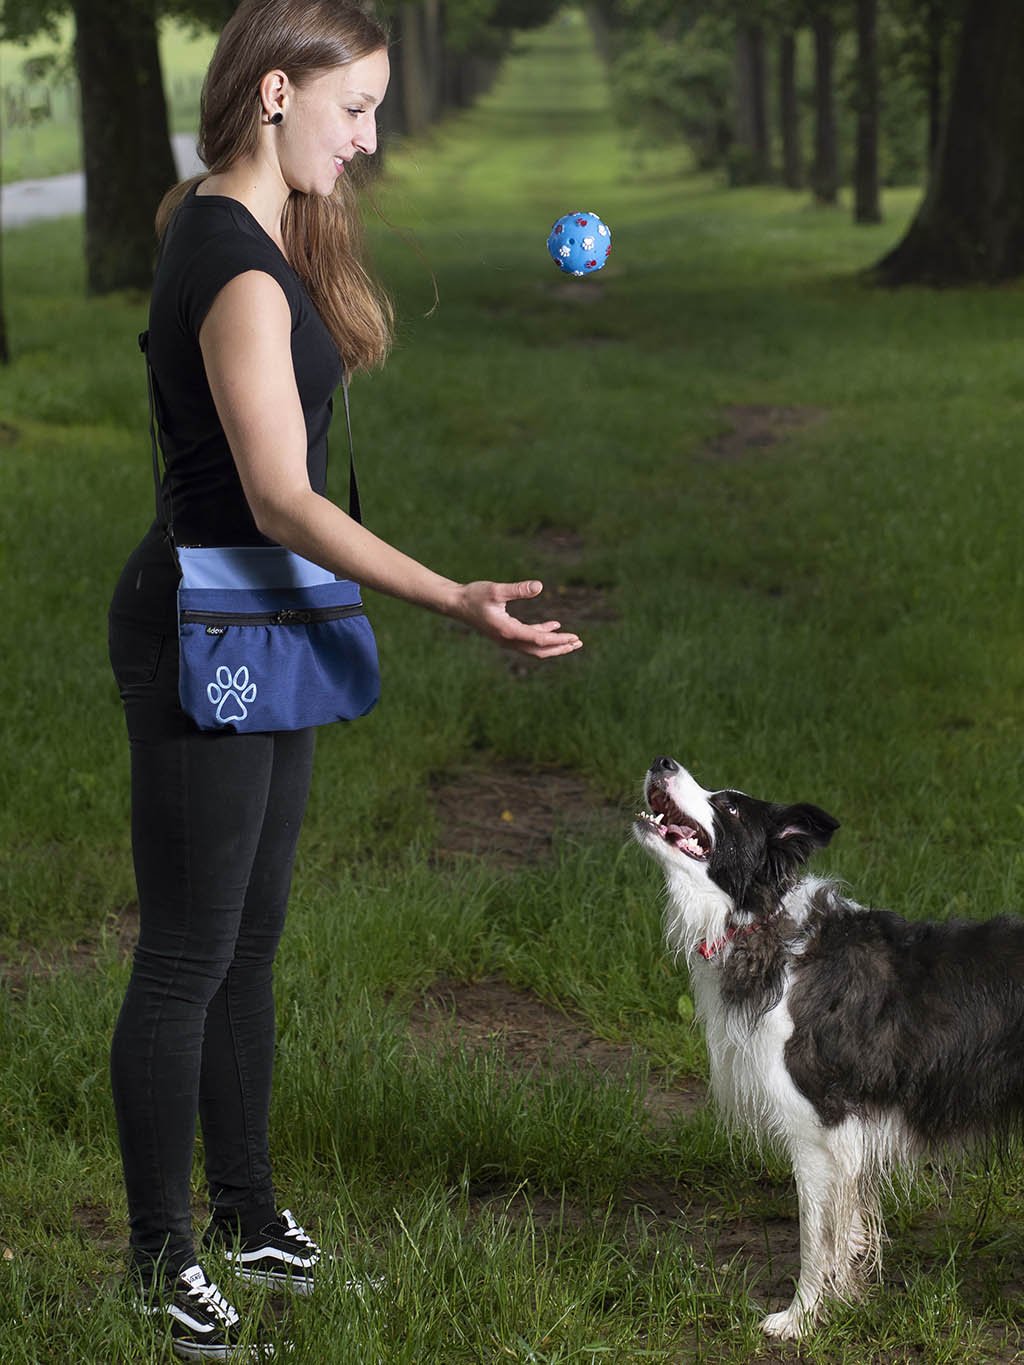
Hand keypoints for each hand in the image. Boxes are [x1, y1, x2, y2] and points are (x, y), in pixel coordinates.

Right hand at [455, 580, 582, 658]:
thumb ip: (518, 589)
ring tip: (572, 640)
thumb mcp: (496, 590)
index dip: (558, 640)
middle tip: (578, 643)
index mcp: (508, 631)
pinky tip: (555, 625)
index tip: (574, 638)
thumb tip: (540, 586)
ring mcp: (506, 639)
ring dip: (553, 644)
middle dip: (560, 648)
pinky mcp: (505, 634)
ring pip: (535, 647)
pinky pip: (528, 639)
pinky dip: (542, 634)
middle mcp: (508, 640)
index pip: (538, 640)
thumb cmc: (474, 595)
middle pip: (539, 650)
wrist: (456, 603)